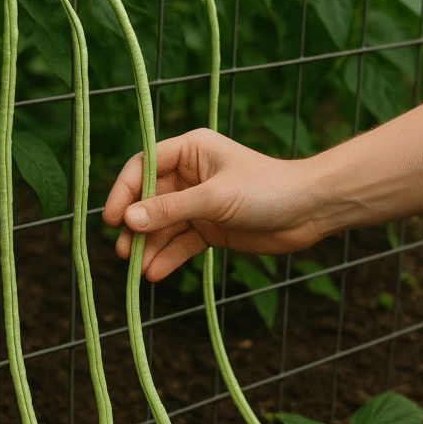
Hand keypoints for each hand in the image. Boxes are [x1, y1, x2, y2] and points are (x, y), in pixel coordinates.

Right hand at [102, 128, 317, 280]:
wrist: (310, 211)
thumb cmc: (267, 189)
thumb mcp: (215, 198)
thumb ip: (171, 209)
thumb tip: (128, 221)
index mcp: (189, 150)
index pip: (143, 167)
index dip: (124, 192)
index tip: (111, 220)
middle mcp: (189, 174)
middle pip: (147, 200)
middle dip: (135, 226)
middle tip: (123, 252)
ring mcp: (198, 203)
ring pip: (162, 225)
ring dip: (148, 246)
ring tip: (138, 269)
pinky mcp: (209, 228)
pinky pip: (180, 242)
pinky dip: (167, 257)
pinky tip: (155, 273)